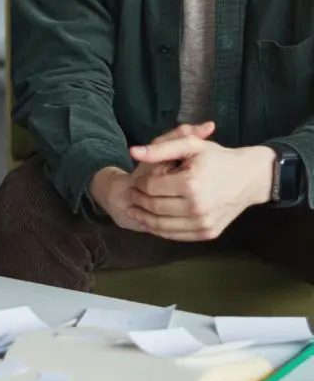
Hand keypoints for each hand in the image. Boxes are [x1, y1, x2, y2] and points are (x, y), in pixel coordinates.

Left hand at [87, 124, 217, 232]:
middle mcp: (197, 206)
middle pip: (155, 207)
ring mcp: (204, 222)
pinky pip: (177, 235)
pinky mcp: (208, 232)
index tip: (135, 181)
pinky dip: (160, 230)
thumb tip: (133, 152)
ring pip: (163, 225)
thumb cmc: (217, 158)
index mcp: (190, 184)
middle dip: (138, 201)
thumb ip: (160, 148)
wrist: (249, 178)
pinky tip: (151, 222)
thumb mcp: (190, 145)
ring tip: (135, 210)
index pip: (151, 187)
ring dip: (144, 218)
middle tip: (132, 195)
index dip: (139, 184)